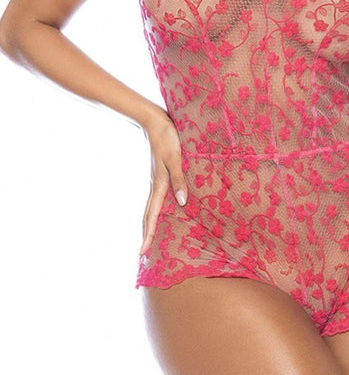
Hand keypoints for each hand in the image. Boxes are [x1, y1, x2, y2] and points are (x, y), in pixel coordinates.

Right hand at [138, 111, 187, 256]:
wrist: (156, 121)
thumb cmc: (167, 138)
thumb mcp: (176, 158)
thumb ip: (179, 179)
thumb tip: (181, 202)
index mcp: (160, 184)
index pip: (152, 215)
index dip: (149, 234)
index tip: (141, 253)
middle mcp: (157, 185)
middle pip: (150, 214)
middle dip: (147, 233)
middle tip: (143, 252)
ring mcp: (158, 179)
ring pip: (153, 206)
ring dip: (152, 222)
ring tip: (151, 236)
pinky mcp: (162, 173)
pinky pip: (159, 196)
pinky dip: (158, 208)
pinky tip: (166, 209)